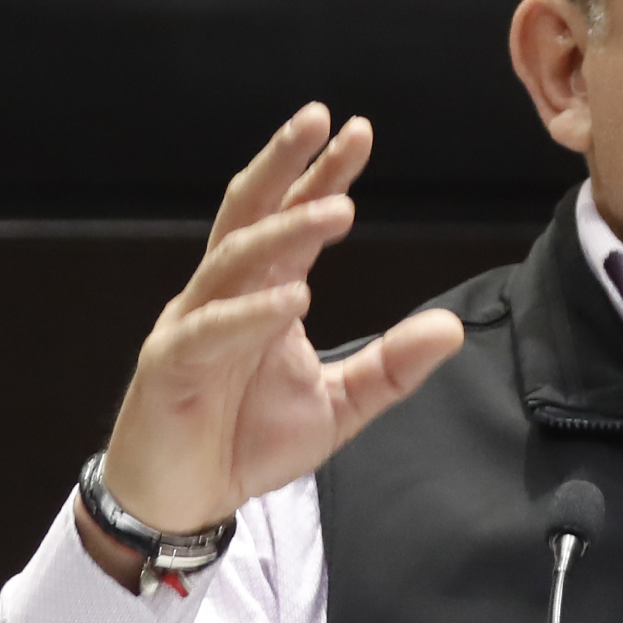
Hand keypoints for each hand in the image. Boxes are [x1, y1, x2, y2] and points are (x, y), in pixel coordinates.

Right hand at [90, 104, 464, 559]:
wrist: (185, 501)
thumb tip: (452, 328)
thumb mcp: (339, 405)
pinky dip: (251, 314)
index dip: (322, 175)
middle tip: (324, 121)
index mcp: (263, 292)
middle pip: (251, 212)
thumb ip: (392, 367)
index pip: (293, 219)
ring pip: (235, 260)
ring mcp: (192, 324)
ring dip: (285, 231)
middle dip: (286, 165)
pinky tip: (293, 299)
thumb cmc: (249, 440)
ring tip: (338, 209)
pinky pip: (211, 330)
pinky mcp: (170, 365)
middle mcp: (225, 294)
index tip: (358, 132)